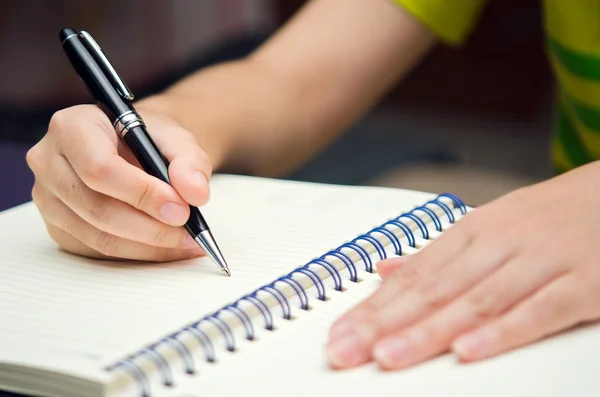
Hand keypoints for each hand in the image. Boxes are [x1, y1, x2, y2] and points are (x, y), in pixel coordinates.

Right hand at [26, 103, 212, 260]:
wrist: (137, 149)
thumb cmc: (151, 140)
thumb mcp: (177, 139)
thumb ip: (190, 162)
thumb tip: (196, 193)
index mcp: (72, 126)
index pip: (100, 168)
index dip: (142, 194)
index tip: (181, 210)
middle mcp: (50, 161)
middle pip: (97, 207)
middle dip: (150, 227)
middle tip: (189, 232)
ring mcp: (49, 198)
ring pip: (98, 236)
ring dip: (148, 247)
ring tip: (186, 243)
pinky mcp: (58, 226)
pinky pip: (97, 250)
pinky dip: (138, 254)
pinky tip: (167, 248)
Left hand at [326, 162, 599, 369]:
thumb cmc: (547, 217)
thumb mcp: (488, 227)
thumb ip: (438, 256)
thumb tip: (385, 270)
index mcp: (472, 233)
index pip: (413, 276)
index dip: (373, 308)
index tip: (341, 334)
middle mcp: (498, 245)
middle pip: (433, 290)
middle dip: (384, 324)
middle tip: (346, 350)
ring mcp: (539, 262)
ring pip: (476, 301)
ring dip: (429, 331)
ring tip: (388, 356)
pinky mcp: (583, 283)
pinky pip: (538, 310)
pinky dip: (502, 331)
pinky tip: (467, 350)